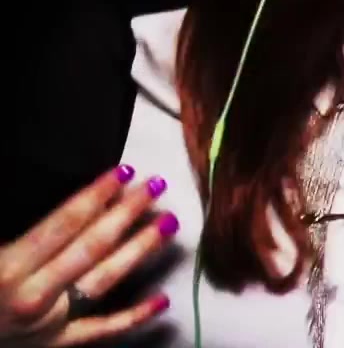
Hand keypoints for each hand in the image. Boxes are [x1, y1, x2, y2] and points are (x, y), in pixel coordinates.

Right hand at [0, 165, 177, 346]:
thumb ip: (13, 228)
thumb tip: (40, 191)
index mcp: (8, 268)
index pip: (64, 224)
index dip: (97, 195)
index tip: (125, 172)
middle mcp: (34, 296)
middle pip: (91, 247)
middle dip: (126, 214)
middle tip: (157, 186)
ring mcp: (50, 323)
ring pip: (103, 281)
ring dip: (139, 250)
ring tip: (169, 223)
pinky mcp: (57, 345)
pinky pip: (101, 331)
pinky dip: (134, 317)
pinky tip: (163, 300)